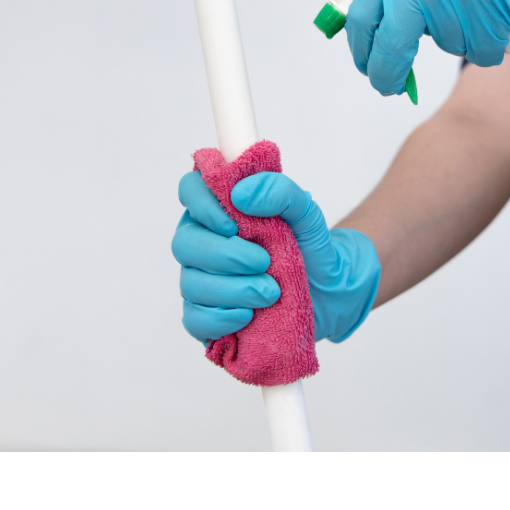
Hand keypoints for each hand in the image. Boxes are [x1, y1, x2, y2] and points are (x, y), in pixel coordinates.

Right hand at [172, 170, 379, 344]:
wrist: (325, 292)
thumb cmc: (307, 246)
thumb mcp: (305, 212)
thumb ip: (280, 191)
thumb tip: (240, 195)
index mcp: (218, 208)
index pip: (190, 189)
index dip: (203, 204)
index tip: (233, 224)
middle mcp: (201, 242)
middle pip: (183, 244)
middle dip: (225, 255)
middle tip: (265, 262)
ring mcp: (198, 280)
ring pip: (190, 285)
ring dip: (233, 289)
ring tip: (271, 292)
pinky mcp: (204, 316)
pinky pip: (194, 320)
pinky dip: (221, 318)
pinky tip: (249, 315)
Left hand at [345, 0, 509, 95]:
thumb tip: (376, 38)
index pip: (363, 14)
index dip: (363, 50)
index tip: (368, 68)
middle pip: (393, 42)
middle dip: (389, 71)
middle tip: (390, 86)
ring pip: (448, 45)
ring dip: (464, 40)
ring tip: (481, 8)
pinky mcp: (491, 0)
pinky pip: (483, 48)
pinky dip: (491, 43)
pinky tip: (499, 16)